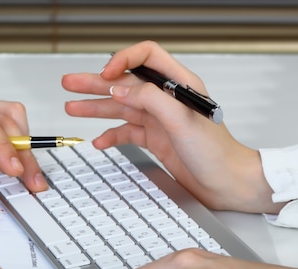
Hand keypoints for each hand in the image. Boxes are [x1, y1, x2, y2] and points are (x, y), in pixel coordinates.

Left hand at [0, 84, 47, 207]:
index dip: (0, 145)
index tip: (13, 169)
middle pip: (4, 121)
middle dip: (24, 153)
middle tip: (34, 183)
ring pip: (11, 117)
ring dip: (26, 144)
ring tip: (32, 175)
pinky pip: (6, 117)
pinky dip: (18, 135)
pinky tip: (20, 157)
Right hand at [62, 40, 281, 213]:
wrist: (226, 184)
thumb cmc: (217, 152)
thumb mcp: (182, 120)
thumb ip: (150, 100)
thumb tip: (121, 90)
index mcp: (179, 84)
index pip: (146, 57)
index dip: (123, 60)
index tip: (105, 73)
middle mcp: (167, 99)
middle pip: (125, 83)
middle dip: (96, 83)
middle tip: (71, 83)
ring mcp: (159, 120)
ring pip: (121, 108)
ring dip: (96, 107)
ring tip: (73, 106)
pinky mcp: (155, 139)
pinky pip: (126, 132)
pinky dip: (111, 135)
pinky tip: (98, 141)